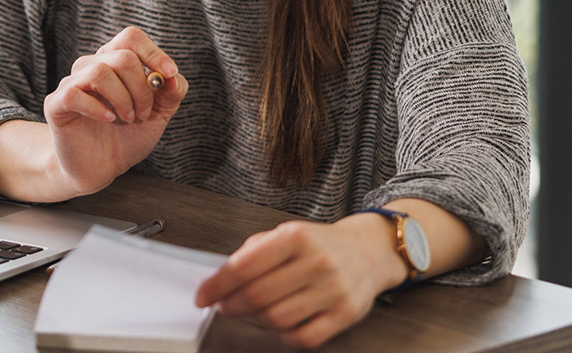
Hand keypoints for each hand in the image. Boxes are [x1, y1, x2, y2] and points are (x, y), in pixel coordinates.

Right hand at [42, 26, 187, 195]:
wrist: (101, 168)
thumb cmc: (127, 136)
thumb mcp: (158, 115)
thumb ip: (171, 93)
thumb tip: (173, 76)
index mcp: (115, 62)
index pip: (130, 37)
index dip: (153, 52)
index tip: (170, 73)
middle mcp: (92, 66)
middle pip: (122, 56)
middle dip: (141, 88)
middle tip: (143, 113)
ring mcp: (72, 83)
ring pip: (100, 71)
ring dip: (123, 98)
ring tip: (128, 118)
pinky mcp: (56, 104)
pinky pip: (74, 94)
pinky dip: (98, 108)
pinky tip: (108, 119)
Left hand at [193, 216, 404, 348]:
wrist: (369, 252)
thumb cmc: (320, 245)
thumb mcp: (286, 233)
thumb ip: (253, 252)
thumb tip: (220, 278)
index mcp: (296, 236)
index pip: (244, 266)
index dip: (216, 285)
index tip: (202, 296)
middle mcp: (316, 261)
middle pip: (257, 296)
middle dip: (231, 305)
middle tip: (223, 306)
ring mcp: (333, 290)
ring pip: (277, 319)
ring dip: (255, 320)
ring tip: (253, 312)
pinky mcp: (345, 314)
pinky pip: (303, 338)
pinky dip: (284, 335)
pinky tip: (280, 324)